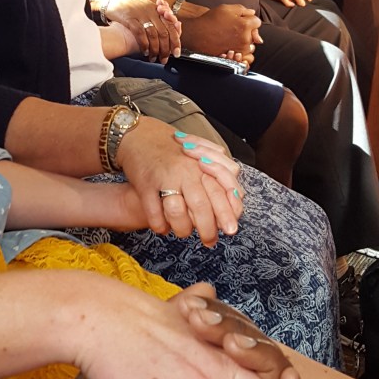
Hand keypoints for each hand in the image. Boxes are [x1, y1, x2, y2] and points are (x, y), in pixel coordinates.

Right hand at [105, 0, 180, 61]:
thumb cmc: (130, 5)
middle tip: (165, 58)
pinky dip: (144, 45)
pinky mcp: (130, 18)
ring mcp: (141, 15)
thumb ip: (158, 19)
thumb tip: (168, 33)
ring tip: (154, 57)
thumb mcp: (147, 9)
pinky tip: (145, 51)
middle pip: (164, 32)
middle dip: (166, 49)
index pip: (171, 26)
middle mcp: (151, 12)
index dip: (175, 41)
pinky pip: (140, 34)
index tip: (176, 52)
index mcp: (156, 10)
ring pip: (154, 35)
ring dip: (155, 49)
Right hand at [115, 116, 240, 245]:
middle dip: (208, 230)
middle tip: (210, 241)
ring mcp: (165, 177)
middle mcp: (186, 170)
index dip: (228, 213)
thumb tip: (237, 194)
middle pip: (202, 206)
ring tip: (185, 234)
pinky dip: (160, 226)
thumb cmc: (175, 149)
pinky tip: (164, 228)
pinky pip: (154, 213)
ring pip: (177, 212)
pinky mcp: (145, 184)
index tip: (230, 229)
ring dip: (183, 230)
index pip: (222, 191)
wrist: (141, 136)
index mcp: (203, 163)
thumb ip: (222, 170)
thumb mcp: (203, 153)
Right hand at [184, 4, 261, 63]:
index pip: (257, 22)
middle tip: (235, 28)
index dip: (249, 19)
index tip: (241, 20)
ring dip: (244, 41)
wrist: (197, 34)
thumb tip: (252, 13)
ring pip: (249, 45)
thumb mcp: (226, 8)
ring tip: (231, 36)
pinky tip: (228, 43)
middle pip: (255, 34)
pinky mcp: (234, 56)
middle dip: (248, 31)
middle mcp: (245, 39)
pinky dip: (238, 49)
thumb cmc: (210, 20)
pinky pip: (242, 54)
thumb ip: (243, 9)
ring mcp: (240, 49)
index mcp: (245, 25)